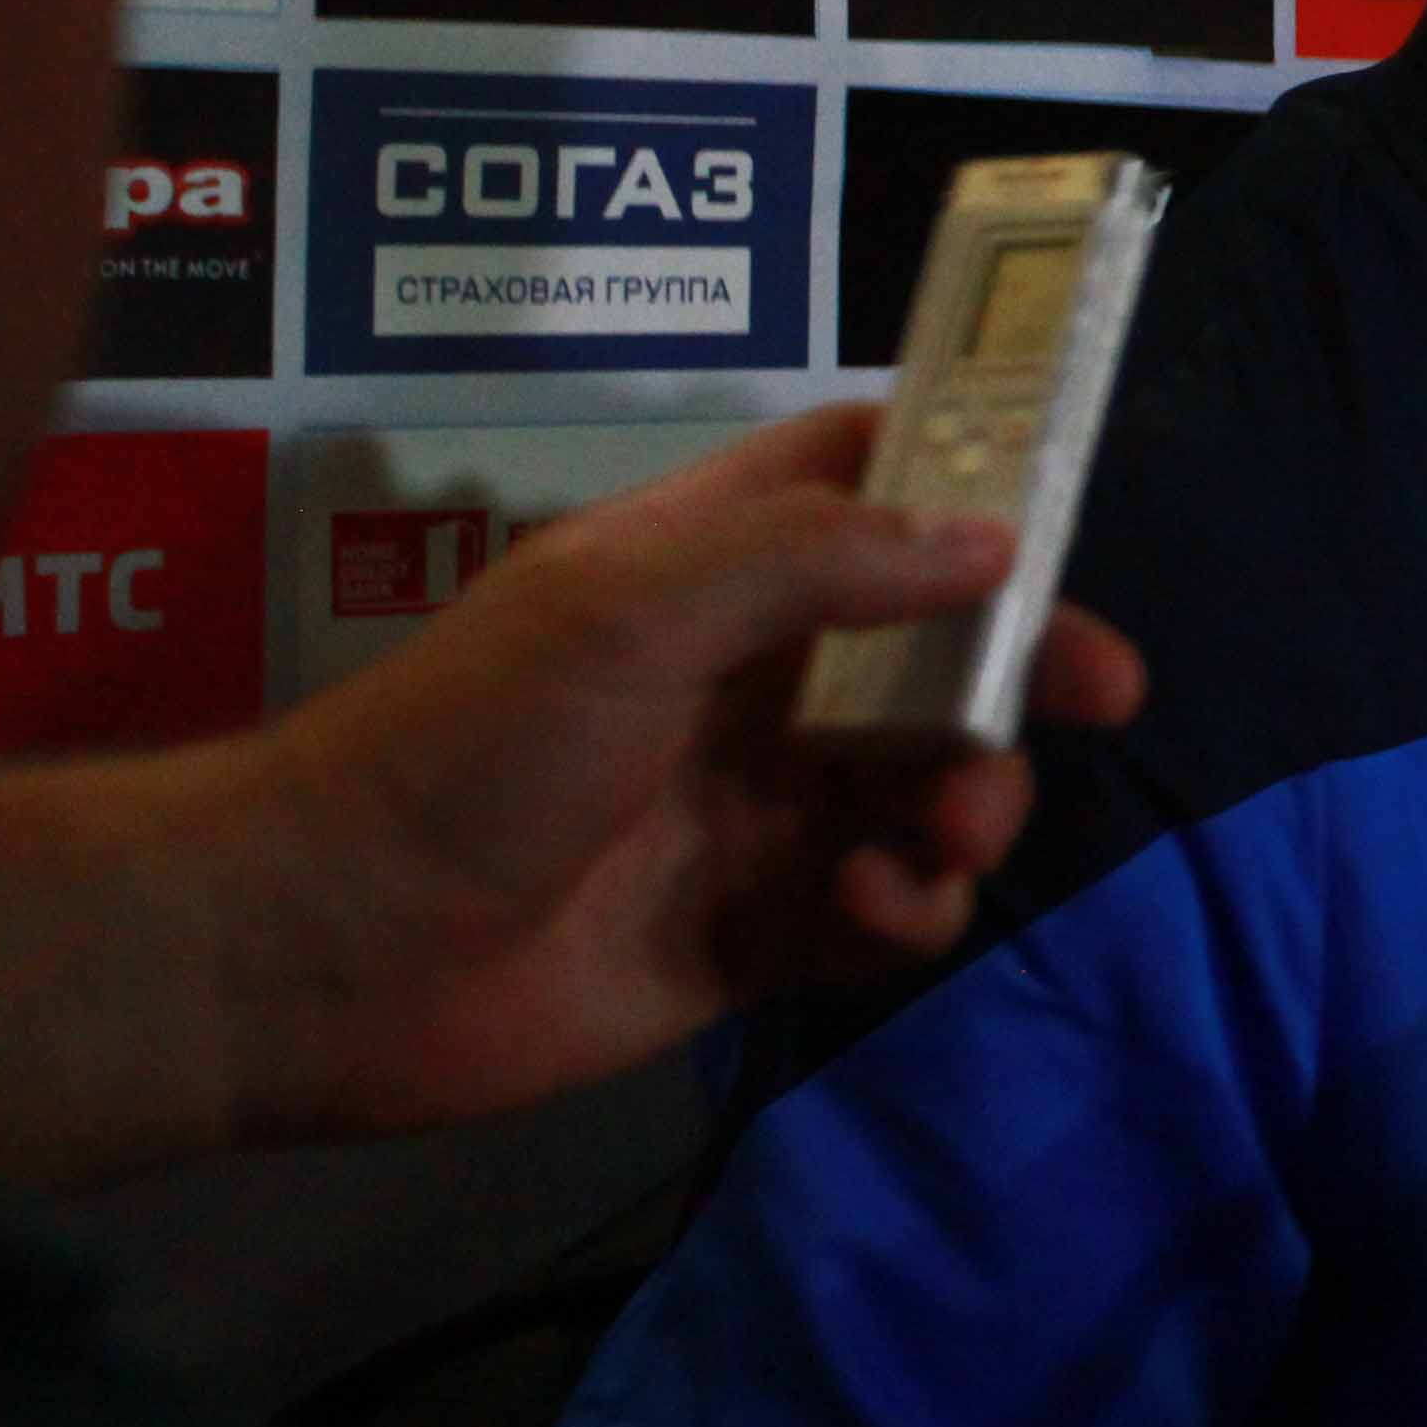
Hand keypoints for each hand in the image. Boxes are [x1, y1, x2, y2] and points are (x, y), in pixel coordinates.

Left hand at [219, 407, 1145, 1144]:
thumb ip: (820, 561)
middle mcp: (743, 678)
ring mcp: (752, 810)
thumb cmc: (467, 748)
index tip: (1073, 494)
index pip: (857, 477)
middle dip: (1020, 665)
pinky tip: (872, 914)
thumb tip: (998, 539)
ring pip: (926, 782)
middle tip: (1101, 693)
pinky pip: (885, 910)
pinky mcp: (753, 936)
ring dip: (973, 801)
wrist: (324, 957)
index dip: (967, 469)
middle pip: (933, 642)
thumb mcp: (633, 612)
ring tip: (950, 837)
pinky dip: (910, 910)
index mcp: (704, 570)